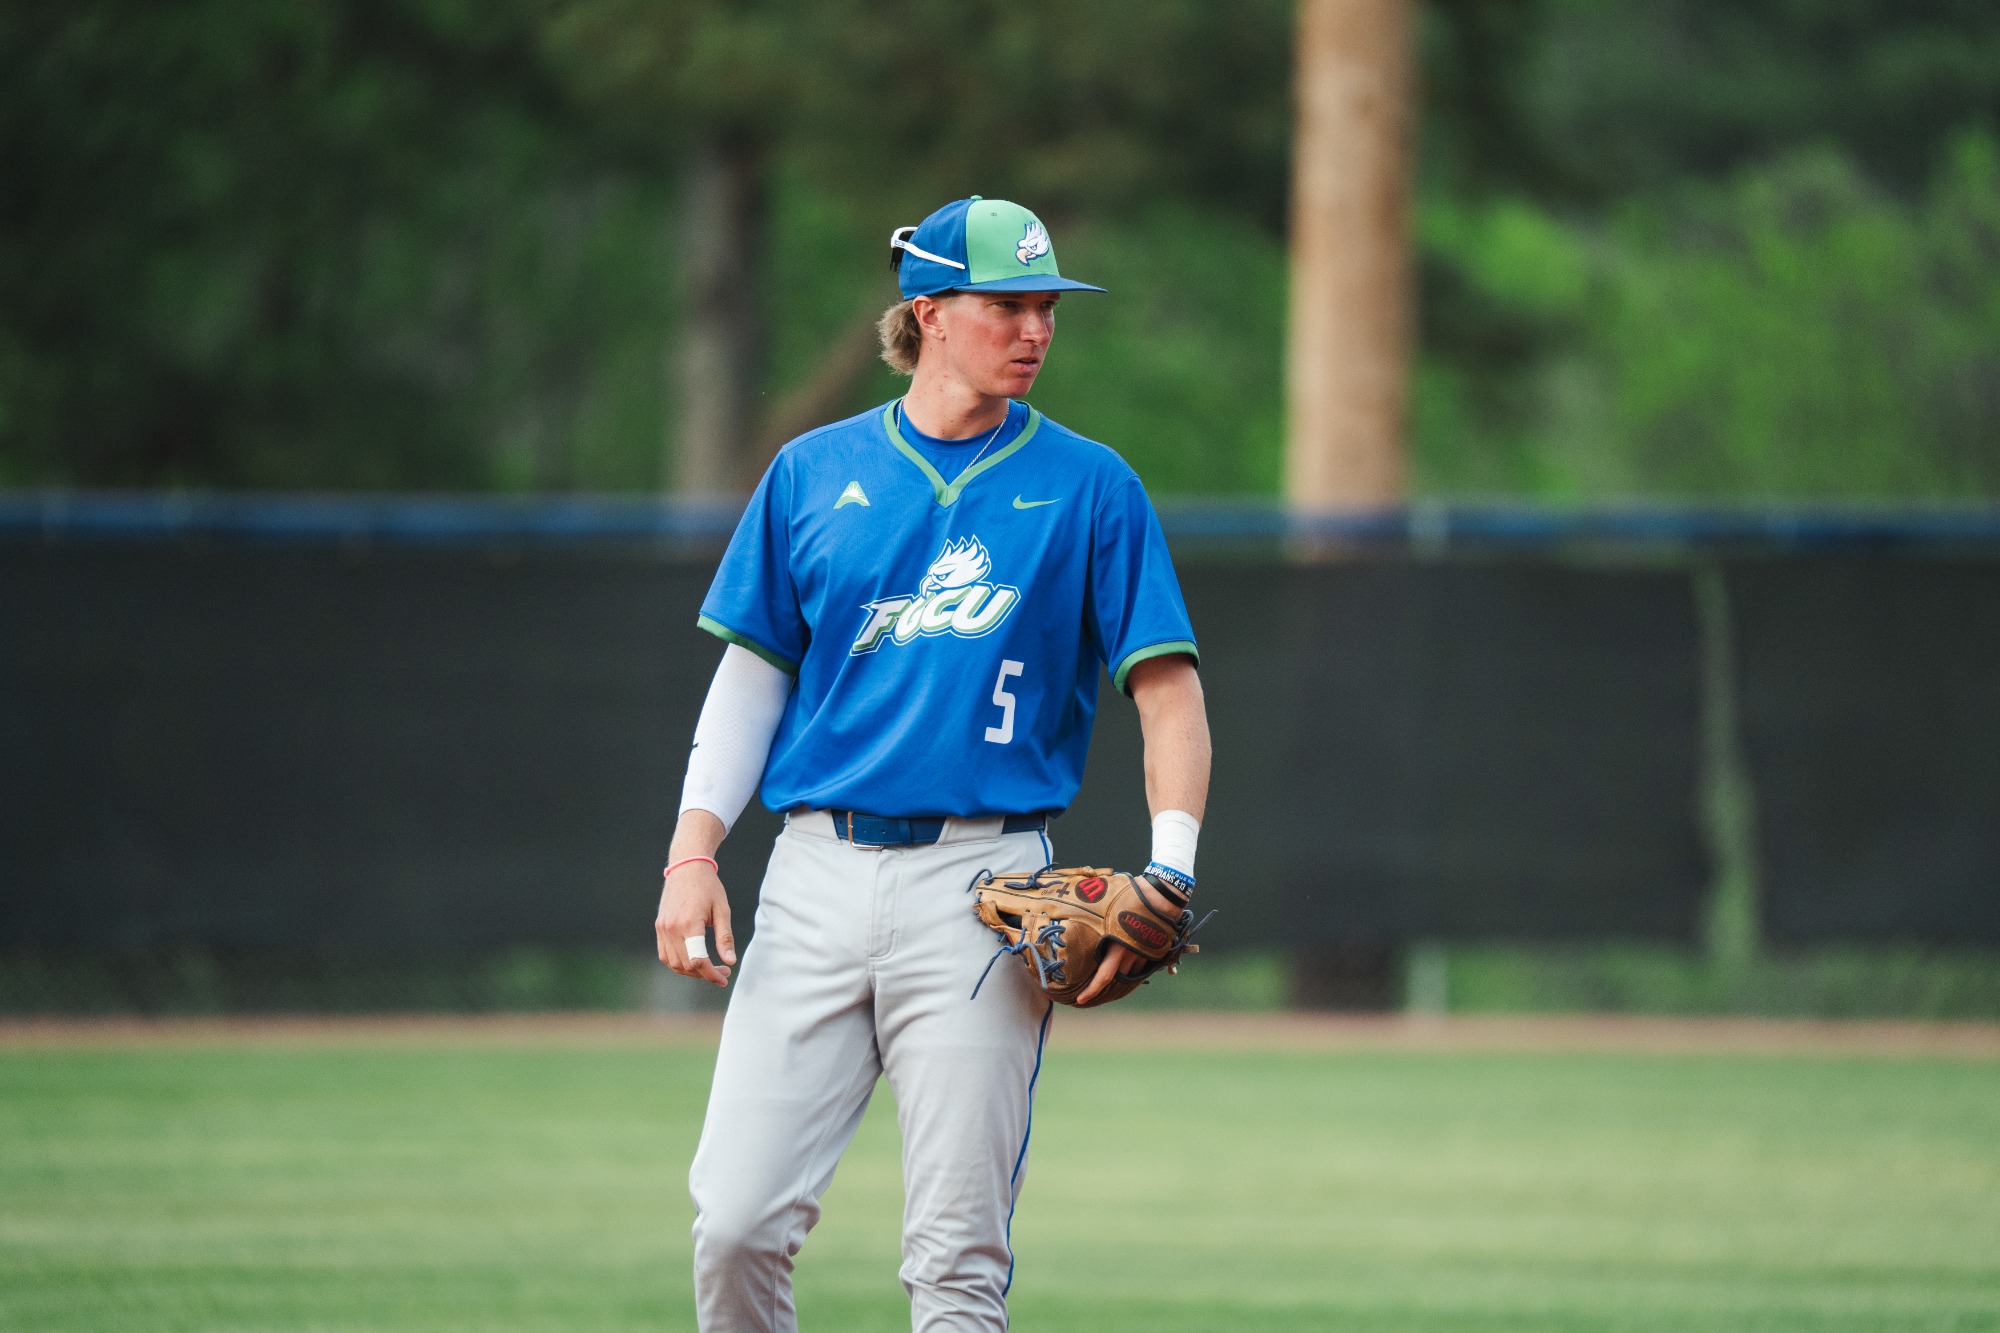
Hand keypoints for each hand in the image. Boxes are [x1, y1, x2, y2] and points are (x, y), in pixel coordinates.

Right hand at [656, 859, 735, 986]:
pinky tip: (693, 961)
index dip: (712, 974)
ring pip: (673, 963)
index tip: (724, 978)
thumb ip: (725, 938)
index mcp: (689, 923)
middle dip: (705, 974)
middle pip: (686, 965)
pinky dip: (678, 963)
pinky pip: (665, 954)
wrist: (686, 867)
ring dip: (691, 971)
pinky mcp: (659, 927)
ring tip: (709, 968)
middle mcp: (671, 928)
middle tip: (723, 971)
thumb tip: (730, 961)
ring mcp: (662, 928)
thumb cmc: (708, 887)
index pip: (698, 960)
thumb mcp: (722, 910)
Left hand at [1074, 875, 1184, 1005]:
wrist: (1163, 894)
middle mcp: (1131, 953)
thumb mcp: (1108, 907)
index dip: (1091, 991)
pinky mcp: (1156, 950)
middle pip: (1118, 977)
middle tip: (1095, 985)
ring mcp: (1145, 953)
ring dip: (1124, 970)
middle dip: (1108, 981)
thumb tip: (1079, 917)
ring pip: (1132, 971)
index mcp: (1116, 945)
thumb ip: (1096, 919)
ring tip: (1117, 960)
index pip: (1103, 977)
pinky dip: (1136, 962)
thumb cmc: (1132, 896)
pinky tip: (1131, 954)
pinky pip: (1143, 963)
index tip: (1080, 1000)